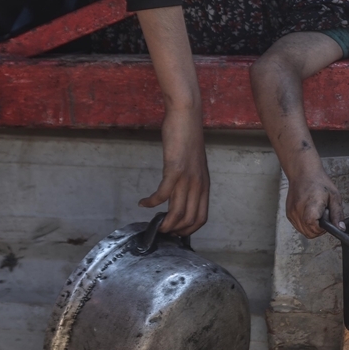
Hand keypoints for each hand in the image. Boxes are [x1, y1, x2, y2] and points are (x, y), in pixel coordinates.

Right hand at [140, 105, 209, 235]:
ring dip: (165, 223)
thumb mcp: (194, 165)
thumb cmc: (188, 138)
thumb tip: (180, 195)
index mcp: (204, 184)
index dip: (189, 229)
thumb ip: (190, 180)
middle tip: (162, 231)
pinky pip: (163, 194)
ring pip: (178, 212)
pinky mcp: (175, 169)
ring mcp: (188, 178)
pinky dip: (152, 202)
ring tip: (155, 225)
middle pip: (190, 219)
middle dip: (175, 230)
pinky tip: (144, 202)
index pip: (201, 216)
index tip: (176, 232)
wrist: (187, 116)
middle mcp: (199, 184)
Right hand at [286, 167, 343, 238]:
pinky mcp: (289, 214)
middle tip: (323, 215)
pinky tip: (310, 212)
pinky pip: (299, 226)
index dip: (323, 228)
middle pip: (310, 233)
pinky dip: (305, 224)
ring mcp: (292, 214)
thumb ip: (337, 214)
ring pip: (304, 232)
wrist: (303, 173)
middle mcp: (298, 212)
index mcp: (310, 207)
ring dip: (312, 227)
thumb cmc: (319, 182)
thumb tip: (341, 229)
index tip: (327, 218)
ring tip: (316, 212)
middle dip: (319, 229)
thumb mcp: (334, 197)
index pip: (315, 229)